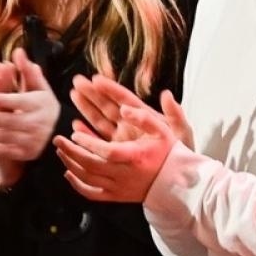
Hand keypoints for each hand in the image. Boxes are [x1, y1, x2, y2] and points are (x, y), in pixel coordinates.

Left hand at [0, 48, 59, 186]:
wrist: (56, 133)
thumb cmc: (42, 105)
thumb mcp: (39, 87)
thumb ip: (27, 71)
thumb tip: (17, 51)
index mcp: (39, 104)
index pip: (19, 102)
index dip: (3, 100)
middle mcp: (37, 123)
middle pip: (9, 121)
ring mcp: (32, 140)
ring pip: (5, 137)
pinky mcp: (26, 153)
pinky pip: (7, 151)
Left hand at [54, 92, 182, 203]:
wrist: (176, 184)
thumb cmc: (168, 153)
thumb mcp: (162, 130)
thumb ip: (144, 117)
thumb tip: (124, 108)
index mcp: (135, 157)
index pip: (106, 151)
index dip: (88, 143)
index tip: (74, 134)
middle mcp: (125, 175)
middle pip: (91, 165)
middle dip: (71, 152)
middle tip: (58, 139)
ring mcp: (119, 188)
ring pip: (88, 178)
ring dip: (71, 164)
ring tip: (60, 151)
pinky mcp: (116, 197)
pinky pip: (91, 194)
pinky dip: (77, 185)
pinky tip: (68, 173)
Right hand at [71, 77, 193, 146]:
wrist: (176, 176)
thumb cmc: (181, 153)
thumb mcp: (182, 132)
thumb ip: (175, 114)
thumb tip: (167, 95)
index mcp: (144, 117)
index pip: (124, 99)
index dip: (110, 89)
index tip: (96, 79)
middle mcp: (130, 125)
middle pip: (107, 106)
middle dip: (92, 93)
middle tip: (77, 81)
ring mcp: (121, 138)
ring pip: (100, 120)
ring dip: (86, 108)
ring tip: (73, 95)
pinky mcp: (116, 152)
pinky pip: (98, 140)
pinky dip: (87, 133)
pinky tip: (76, 126)